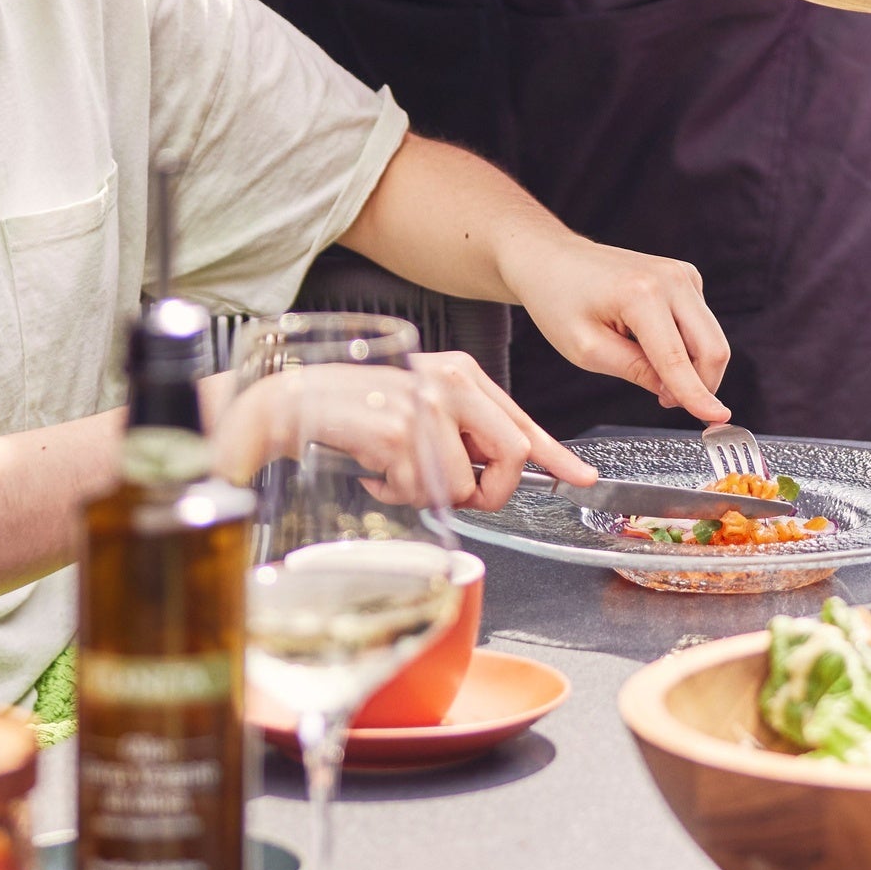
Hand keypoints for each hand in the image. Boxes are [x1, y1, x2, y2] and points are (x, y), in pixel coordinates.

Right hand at [210, 353, 585, 511]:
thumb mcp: (416, 417)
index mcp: (462, 374)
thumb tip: (496, 475)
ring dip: (429, 495)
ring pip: (467, 482)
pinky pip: (428, 488)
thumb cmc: (351, 414)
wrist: (289, 404)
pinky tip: (373, 472)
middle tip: (450, 494)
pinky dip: (399, 494)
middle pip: (513, 454)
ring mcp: (428, 402)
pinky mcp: (402, 427)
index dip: (558, 456)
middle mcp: (453, 381)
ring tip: (393, 475)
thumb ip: (458, 438)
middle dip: (489, 492)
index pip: (523, 422)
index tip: (582, 478)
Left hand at [495, 231, 733, 425]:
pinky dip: (685, 345)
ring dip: (691, 366)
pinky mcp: (686, 277)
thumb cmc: (559, 300)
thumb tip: (675, 392)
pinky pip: (701, 325)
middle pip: (712, 347)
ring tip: (645, 366)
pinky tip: (651, 342)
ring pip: (711, 338)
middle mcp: (671, 278)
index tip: (719, 419)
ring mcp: (683, 274)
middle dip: (700, 385)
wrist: (553, 259)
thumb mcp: (587, 349)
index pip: (677, 358)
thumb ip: (635, 371)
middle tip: (664, 401)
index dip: (698, 395)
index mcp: (641, 294)